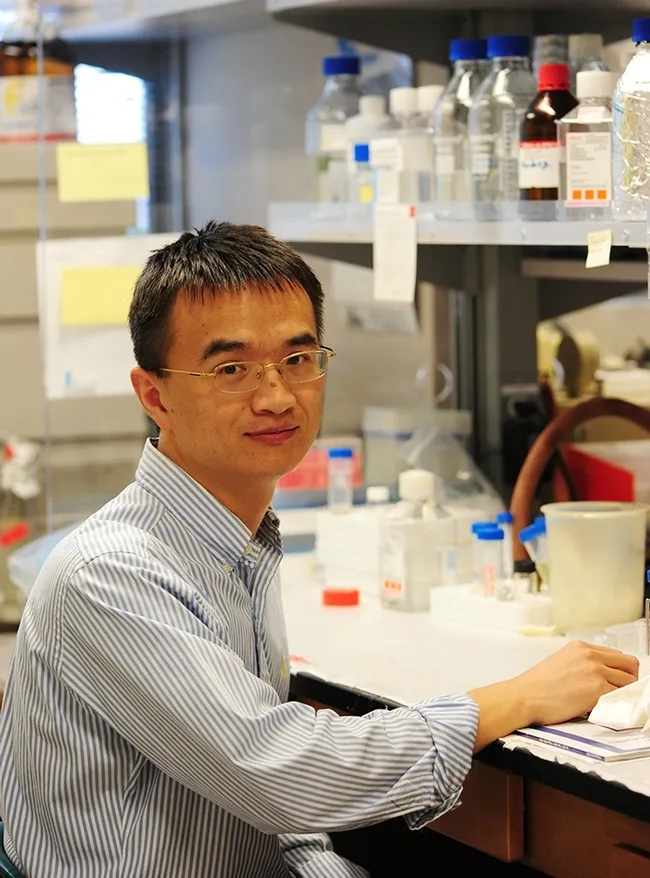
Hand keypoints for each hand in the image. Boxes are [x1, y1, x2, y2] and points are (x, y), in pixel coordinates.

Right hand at [514, 640, 638, 726]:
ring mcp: (595, 671)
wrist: (525, 696)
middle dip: (629, 678)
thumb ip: (582, 663)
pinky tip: (607, 706)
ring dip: (624, 692)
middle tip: (620, 691)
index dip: (619, 669)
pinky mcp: (597, 689)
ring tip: (610, 701)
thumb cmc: (537, 685)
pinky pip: (621, 696)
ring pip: (629, 681)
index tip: (617, 679)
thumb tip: (598, 674)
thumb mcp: (561, 662)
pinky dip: (618, 703)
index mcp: (580, 647)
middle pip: (629, 664)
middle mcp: (590, 655)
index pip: (616, 654)